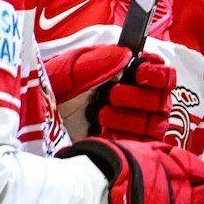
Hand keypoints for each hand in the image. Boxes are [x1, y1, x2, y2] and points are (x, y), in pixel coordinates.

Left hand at [47, 47, 177, 141]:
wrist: (39, 123)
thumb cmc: (58, 91)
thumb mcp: (71, 70)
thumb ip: (98, 60)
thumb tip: (126, 54)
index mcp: (132, 77)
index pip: (164, 75)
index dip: (156, 74)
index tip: (138, 73)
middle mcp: (141, 101)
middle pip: (161, 101)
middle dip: (137, 98)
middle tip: (112, 95)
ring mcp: (138, 127)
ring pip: (154, 125)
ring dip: (128, 119)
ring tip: (102, 115)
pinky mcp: (131, 149)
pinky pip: (142, 147)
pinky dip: (124, 139)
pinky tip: (104, 133)